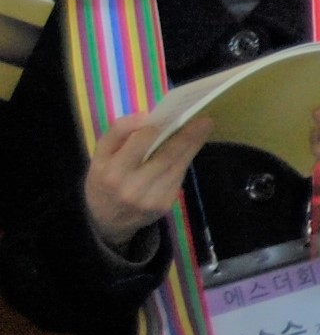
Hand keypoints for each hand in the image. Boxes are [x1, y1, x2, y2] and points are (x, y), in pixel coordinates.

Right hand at [83, 110, 216, 248]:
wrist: (107, 219)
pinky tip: (191, 146)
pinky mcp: (165, 204)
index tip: (169, 115)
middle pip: (166, 156)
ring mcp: (152, 199)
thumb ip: (118, 133)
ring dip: (193, 145)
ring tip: (203, 128)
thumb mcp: (99, 156)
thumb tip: (144, 116)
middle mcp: (133, 188)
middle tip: (204, 119)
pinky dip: (185, 159)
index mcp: (113, 173)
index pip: (137, 145)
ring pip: (177, 166)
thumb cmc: (103, 180)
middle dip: (187, 136)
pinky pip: (178, 176)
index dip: (154, 130)